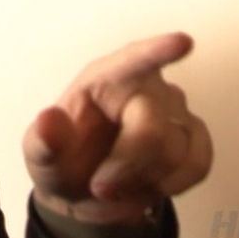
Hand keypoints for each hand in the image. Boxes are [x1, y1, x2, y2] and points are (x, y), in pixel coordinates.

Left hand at [22, 32, 212, 224]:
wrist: (85, 195)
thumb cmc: (63, 163)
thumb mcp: (40, 156)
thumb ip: (43, 141)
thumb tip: (48, 120)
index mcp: (104, 79)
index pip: (134, 60)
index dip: (157, 51)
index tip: (183, 42)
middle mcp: (143, 88)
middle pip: (152, 130)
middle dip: (127, 167)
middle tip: (100, 187)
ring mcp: (172, 111)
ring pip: (177, 152)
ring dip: (145, 180)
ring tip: (119, 183)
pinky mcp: (192, 137)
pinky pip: (198, 163)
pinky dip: (173, 184)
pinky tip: (149, 184)